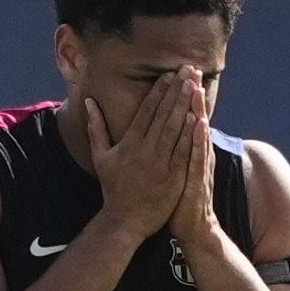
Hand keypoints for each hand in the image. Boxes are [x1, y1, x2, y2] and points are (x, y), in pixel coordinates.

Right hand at [86, 65, 198, 240]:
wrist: (126, 220)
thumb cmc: (113, 187)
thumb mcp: (100, 156)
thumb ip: (96, 127)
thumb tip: (89, 102)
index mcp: (129, 144)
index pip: (147, 111)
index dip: (159, 91)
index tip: (169, 74)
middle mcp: (145, 151)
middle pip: (164, 115)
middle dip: (177, 91)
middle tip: (188, 71)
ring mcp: (161, 164)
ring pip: (176, 129)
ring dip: (187, 105)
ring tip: (195, 86)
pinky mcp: (174, 177)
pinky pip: (184, 151)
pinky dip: (192, 134)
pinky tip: (200, 117)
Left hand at [168, 72, 219, 244]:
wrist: (193, 228)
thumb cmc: (180, 198)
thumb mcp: (177, 170)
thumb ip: (176, 148)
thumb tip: (172, 130)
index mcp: (187, 151)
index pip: (186, 118)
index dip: (184, 97)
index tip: (181, 73)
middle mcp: (195, 156)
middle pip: (195, 121)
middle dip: (192, 96)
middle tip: (192, 70)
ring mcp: (198, 168)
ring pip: (199, 135)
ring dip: (199, 111)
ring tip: (196, 89)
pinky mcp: (197, 182)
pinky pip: (198, 158)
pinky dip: (199, 141)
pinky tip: (201, 125)